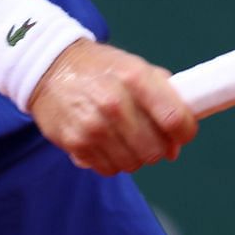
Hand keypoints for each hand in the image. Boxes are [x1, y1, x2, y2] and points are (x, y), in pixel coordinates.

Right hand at [27, 41, 197, 175]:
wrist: (49, 67)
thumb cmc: (100, 68)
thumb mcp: (135, 66)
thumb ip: (163, 95)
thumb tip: (179, 136)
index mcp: (135, 78)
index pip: (174, 119)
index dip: (185, 132)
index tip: (182, 133)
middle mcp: (115, 103)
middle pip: (155, 150)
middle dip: (159, 148)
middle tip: (151, 137)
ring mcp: (94, 126)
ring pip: (133, 164)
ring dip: (135, 156)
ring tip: (126, 138)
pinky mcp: (76, 143)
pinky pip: (108, 168)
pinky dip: (112, 160)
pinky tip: (106, 142)